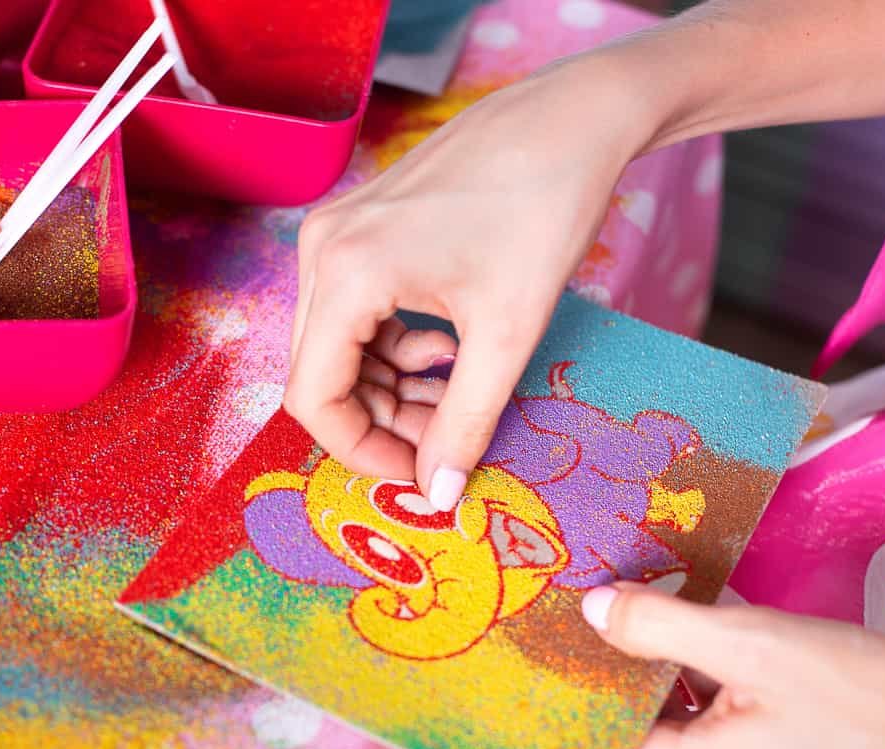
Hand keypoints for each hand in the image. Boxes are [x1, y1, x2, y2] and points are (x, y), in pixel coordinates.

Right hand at [286, 47, 671, 509]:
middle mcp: (323, 250)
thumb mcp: (507, 334)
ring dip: (391, 387)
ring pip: (339, 345)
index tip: (413, 476)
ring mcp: (338, 233)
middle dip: (380, 420)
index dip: (359, 450)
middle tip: (444, 442)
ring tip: (455, 396)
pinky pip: (357, 312)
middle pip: (322, 372)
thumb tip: (438, 493)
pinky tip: (448, 348)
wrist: (571, 118)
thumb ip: (465, 422)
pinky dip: (395, 347)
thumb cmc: (542, 210)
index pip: (313, 396)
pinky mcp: (362, 227)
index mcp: (345, 273)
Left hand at [581, 583, 884, 748]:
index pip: (585, 728)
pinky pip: (678, 729)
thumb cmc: (859, 696)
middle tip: (584, 594)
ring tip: (623, 603)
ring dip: (638, 671)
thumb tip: (590, 609)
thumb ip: (661, 627)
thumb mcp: (752, 645)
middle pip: (611, 728)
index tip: (548, 616)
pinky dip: (673, 685)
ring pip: (645, 724)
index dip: (567, 671)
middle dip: (600, 664)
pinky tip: (675, 636)